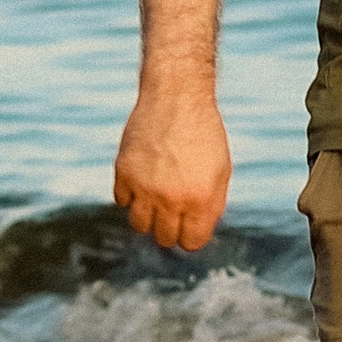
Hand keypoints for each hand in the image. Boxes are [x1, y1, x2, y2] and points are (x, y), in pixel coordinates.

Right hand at [112, 87, 232, 251]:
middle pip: (164, 238)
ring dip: (148, 215)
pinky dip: (130, 194)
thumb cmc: (204, 135)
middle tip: (173, 208)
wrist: (177, 98)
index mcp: (200, 200)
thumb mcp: (220, 171)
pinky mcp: (124, 172)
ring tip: (157, 195)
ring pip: (139, 225)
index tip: (189, 223)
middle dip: (170, 227)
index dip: (191, 235)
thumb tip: (194, 235)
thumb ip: (210, 206)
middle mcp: (171, 198)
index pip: (191, 243)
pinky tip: (142, 176)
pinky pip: (122, 201)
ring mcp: (145, 187)